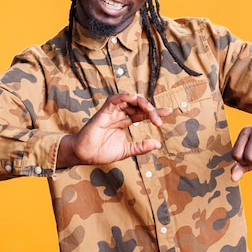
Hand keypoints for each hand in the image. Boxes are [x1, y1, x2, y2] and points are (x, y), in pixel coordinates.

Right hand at [56, 93, 171, 167]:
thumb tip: (157, 143)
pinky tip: (134, 99)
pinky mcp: (103, 112)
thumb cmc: (100, 151)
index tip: (169, 111)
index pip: (142, 113)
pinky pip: (114, 99)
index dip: (155, 112)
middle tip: (159, 119)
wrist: (83, 155)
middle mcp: (119, 114)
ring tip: (150, 111)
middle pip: (138, 105)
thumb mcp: (125, 151)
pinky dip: (125, 97)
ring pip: (129, 99)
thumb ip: (140, 147)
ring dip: (141, 102)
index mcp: (124, 122)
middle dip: (151, 109)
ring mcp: (112, 112)